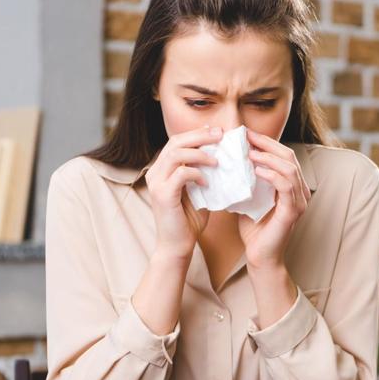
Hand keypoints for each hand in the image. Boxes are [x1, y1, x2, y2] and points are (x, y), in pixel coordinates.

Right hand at [144, 125, 221, 259]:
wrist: (177, 247)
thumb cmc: (188, 221)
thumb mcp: (198, 192)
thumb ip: (204, 175)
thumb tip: (224, 159)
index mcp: (161, 170)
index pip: (176, 142)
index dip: (196, 134)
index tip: (216, 132)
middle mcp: (155, 173)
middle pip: (175, 142)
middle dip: (199, 136)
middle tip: (220, 135)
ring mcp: (156, 183)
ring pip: (176, 154)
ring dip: (200, 153)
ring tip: (217, 160)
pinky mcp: (162, 195)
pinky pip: (181, 173)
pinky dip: (197, 173)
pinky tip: (208, 182)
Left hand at [238, 129, 310, 268]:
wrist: (259, 256)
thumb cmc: (254, 229)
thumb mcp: (249, 197)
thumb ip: (246, 179)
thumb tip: (229, 158)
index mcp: (292, 185)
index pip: (282, 155)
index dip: (265, 142)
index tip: (245, 133)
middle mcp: (300, 191)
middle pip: (288, 156)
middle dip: (266, 144)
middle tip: (246, 136)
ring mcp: (300, 201)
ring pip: (289, 168)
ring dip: (268, 157)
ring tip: (249, 152)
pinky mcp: (293, 211)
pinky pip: (286, 186)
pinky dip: (272, 174)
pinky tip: (256, 170)